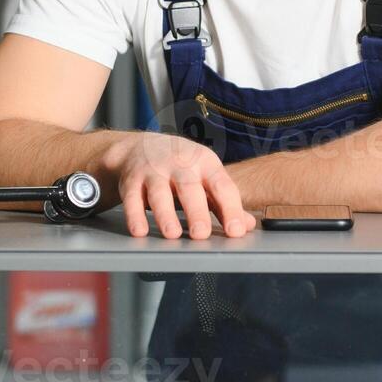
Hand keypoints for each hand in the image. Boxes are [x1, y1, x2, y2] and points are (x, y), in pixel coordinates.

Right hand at [104, 131, 257, 239]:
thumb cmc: (182, 165)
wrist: (141, 146)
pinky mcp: (132, 180)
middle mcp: (180, 164)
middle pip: (189, 187)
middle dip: (196, 211)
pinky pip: (132, 198)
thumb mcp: (206, 175)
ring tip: (172, 234)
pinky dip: (134, 215)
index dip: (231, 208)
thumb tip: (249, 225)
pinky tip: (140, 230)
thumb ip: (224, 202)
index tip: (236, 231)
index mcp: (206, 163)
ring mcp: (154, 170)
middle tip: (201, 234)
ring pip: (159, 193)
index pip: (222, 186)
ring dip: (165, 214)